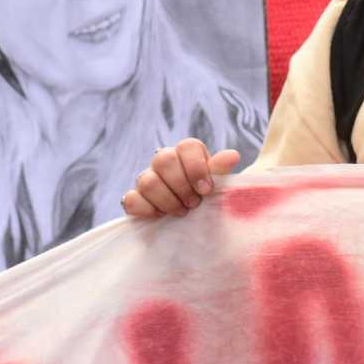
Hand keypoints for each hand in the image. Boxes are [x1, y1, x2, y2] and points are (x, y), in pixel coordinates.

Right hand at [122, 138, 240, 217]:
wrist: (190, 218)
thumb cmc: (205, 195)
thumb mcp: (216, 183)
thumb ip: (220, 170)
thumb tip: (233, 156)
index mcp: (186, 153)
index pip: (187, 146)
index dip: (196, 168)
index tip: (206, 190)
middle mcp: (164, 161)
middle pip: (163, 160)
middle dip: (181, 186)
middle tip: (194, 203)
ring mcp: (146, 178)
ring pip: (147, 181)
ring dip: (167, 201)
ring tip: (181, 212)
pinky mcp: (135, 198)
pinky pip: (131, 199)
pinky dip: (147, 210)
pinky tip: (161, 216)